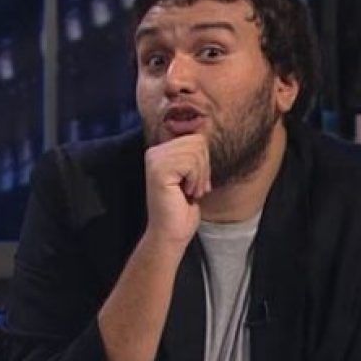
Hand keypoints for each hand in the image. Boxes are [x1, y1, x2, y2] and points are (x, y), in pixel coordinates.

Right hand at [144, 134, 210, 248]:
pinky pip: (191, 163)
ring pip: (196, 152)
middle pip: (198, 142)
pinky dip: (195, 180)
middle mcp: (154, 151)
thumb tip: (207, 128)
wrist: (172, 232)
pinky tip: (184, 193)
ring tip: (188, 191)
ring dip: (199, 177)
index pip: (197, 138)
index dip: (203, 162)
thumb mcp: (193, 173)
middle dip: (203, 169)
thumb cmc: (183, 207)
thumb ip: (196, 153)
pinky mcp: (158, 170)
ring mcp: (154, 160)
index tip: (195, 182)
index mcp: (161, 150)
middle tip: (193, 188)